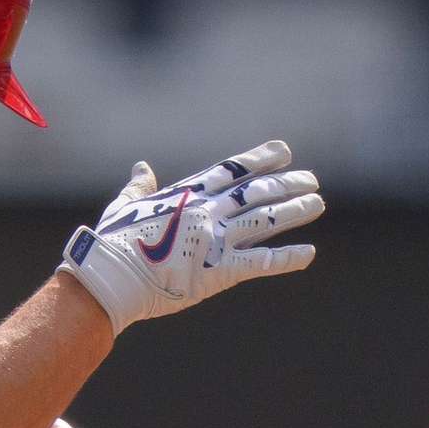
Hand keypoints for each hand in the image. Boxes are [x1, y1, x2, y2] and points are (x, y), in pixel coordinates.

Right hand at [57, 141, 327, 332]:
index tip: (283, 152)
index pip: (231, 171)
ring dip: (293, 211)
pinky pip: (260, 264)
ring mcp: (214, 240)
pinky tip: (309, 253)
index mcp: (187, 195)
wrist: (111, 275)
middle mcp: (207, 212)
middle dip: (286, 184)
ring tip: (317, 203)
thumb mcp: (124, 205)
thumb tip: (141, 167)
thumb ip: (139, 186)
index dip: (259, 159)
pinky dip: (286, 258)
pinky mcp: (218, 272)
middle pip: (255, 192)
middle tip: (312, 179)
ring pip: (264, 221)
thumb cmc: (112, 243)